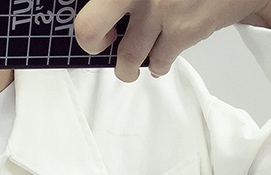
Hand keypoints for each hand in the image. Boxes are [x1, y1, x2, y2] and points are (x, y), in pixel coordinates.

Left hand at [74, 0, 270, 82]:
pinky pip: (158, 62)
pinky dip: (159, 66)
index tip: (101, 21)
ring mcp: (158, 10)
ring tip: (131, 67)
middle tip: (103, 45)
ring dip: (127, 68)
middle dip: (94, 43)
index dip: (89, 17)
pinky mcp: (181, 30)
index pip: (90, 12)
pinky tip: (162, 59)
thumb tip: (111, 11)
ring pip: (126, 57)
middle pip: (89, 29)